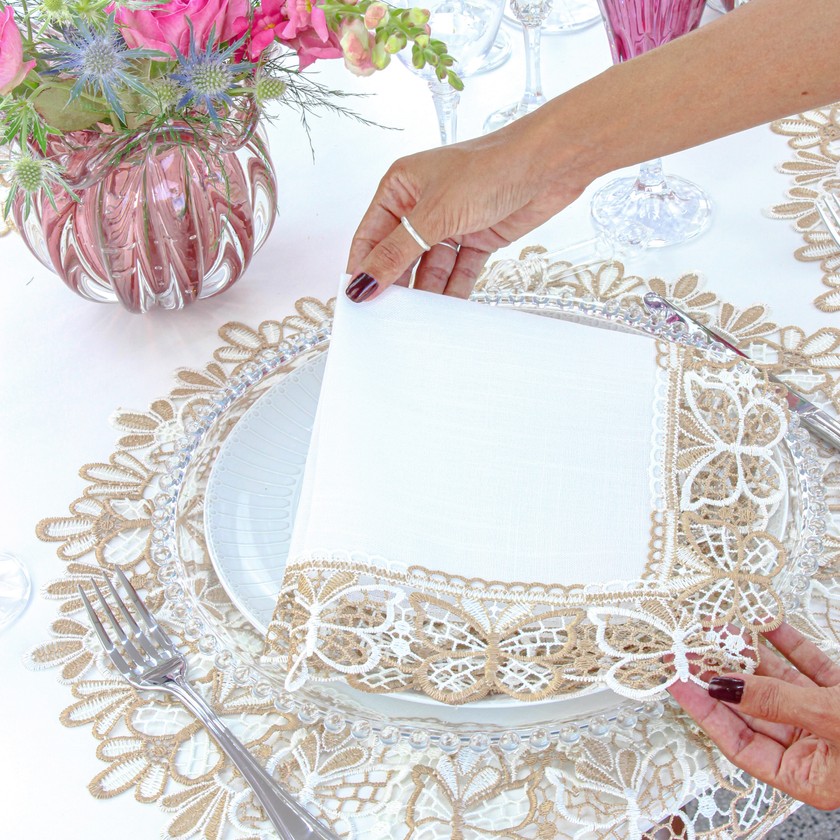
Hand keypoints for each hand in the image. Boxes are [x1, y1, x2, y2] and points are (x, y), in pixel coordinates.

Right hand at [344, 113, 594, 301]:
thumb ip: (396, 253)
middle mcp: (422, 205)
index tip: (357, 303)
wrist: (550, 164)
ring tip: (416, 320)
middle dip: (395, 284)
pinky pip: (458, 271)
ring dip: (425, 292)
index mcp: (400, 187)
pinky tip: (446, 311)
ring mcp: (451, 223)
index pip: (370, 237)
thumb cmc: (491, 168)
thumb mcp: (434, 214)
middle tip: (387, 318)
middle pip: (398, 255)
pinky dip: (453, 290)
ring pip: (429, 267)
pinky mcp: (477, 237)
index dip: (362, 269)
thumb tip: (362, 282)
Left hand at [668, 623, 839, 809]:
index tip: (677, 682)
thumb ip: (777, 701)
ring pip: (781, 683)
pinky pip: (812, 666)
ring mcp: (834, 719)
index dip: (706, 710)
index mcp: (810, 777)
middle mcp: (819, 749)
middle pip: (755, 708)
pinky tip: (767, 624)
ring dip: (752, 654)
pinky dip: (790, 644)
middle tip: (691, 648)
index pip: (740, 742)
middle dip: (723, 675)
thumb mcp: (834, 723)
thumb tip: (726, 684)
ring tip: (720, 628)